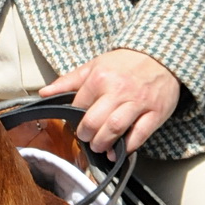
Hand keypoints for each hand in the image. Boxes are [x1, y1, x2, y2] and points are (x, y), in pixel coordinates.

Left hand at [40, 47, 181, 154]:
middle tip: (87, 138)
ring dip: (103, 143)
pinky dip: (127, 147)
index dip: (74, 118)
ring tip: (100, 146)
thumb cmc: (125, 63)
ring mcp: (138, 102)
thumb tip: (44, 93)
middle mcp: (118, 90)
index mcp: (100, 78)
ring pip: (115, 129)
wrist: (160, 55)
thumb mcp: (94, 65)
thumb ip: (69, 81)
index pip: (79, 106)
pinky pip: (139, 135)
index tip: (76, 124)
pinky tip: (120, 149)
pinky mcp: (155, 113)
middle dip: (86, 135)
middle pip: (95, 121)